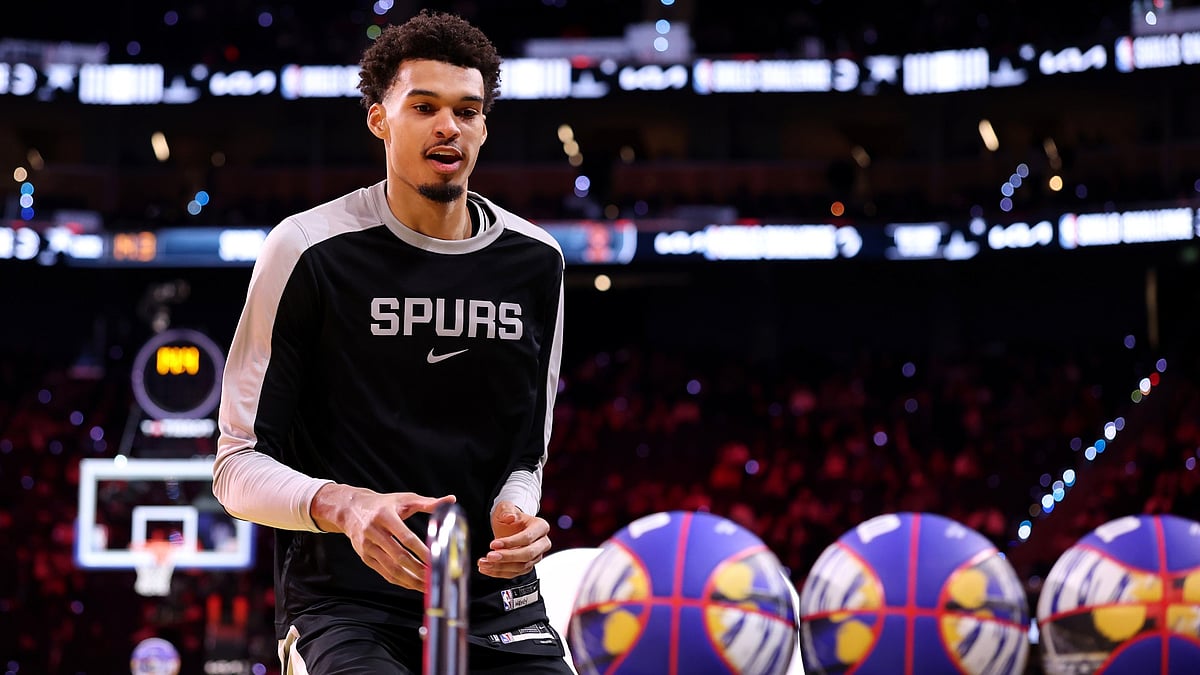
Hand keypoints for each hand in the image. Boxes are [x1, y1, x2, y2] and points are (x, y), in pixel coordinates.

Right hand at [310, 483, 455, 591]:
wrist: (350, 509)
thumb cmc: (383, 504)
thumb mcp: (403, 499)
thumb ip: (427, 503)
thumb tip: (451, 500)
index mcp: (385, 516)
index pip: (405, 537)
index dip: (421, 550)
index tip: (436, 559)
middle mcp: (373, 532)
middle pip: (398, 556)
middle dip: (418, 569)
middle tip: (435, 577)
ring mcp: (367, 546)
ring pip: (391, 568)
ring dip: (410, 580)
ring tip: (427, 586)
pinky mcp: (365, 557)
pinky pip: (384, 573)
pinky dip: (400, 581)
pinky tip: (413, 584)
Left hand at [478, 500, 550, 577]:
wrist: (509, 526)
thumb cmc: (509, 515)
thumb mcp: (505, 508)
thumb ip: (507, 510)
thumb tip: (510, 517)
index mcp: (541, 527)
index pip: (527, 538)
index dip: (510, 542)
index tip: (493, 544)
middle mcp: (542, 543)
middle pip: (528, 554)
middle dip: (507, 557)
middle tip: (490, 556)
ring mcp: (536, 556)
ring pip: (521, 567)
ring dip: (500, 567)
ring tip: (484, 563)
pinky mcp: (527, 566)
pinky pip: (514, 573)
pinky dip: (499, 572)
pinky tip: (487, 568)